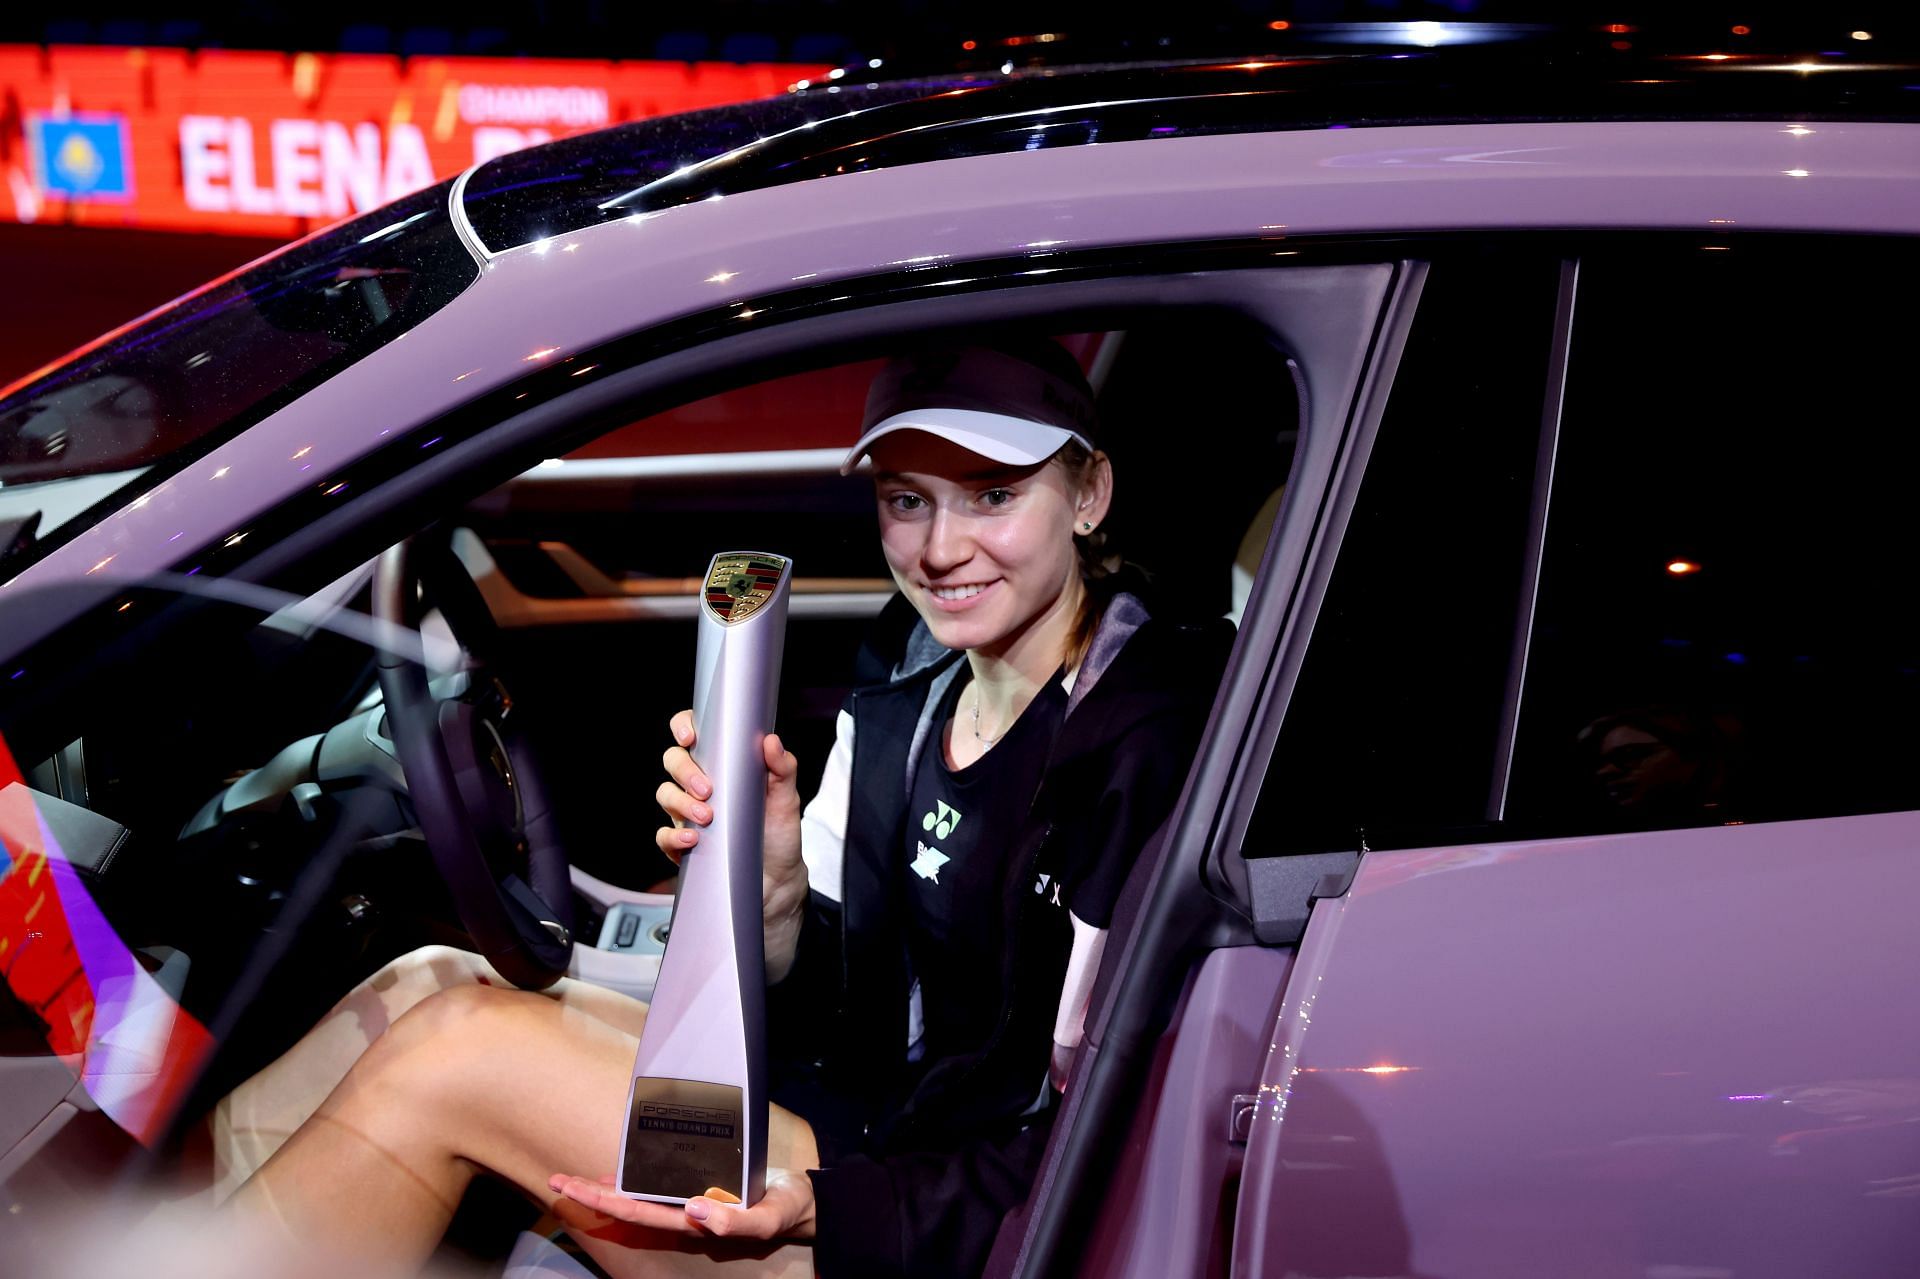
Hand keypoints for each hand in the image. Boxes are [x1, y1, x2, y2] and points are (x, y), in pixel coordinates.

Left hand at [546, 1169, 817, 1241]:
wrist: (803, 1204)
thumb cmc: (786, 1209)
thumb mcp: (767, 1218)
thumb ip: (735, 1222)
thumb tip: (695, 1210)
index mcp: (694, 1222)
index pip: (639, 1211)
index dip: (605, 1199)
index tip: (574, 1186)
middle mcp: (685, 1213)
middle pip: (629, 1205)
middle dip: (591, 1193)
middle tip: (556, 1179)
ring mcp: (690, 1202)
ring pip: (639, 1196)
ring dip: (606, 1187)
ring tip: (574, 1177)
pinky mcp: (701, 1186)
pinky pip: (659, 1184)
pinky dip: (635, 1177)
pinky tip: (621, 1170)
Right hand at [655, 711, 808, 975]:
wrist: (776, 881)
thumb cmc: (778, 834)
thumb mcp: (787, 799)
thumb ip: (783, 768)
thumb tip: (771, 742)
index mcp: (723, 766)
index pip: (695, 735)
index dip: (685, 726)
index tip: (691, 736)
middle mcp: (701, 786)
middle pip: (674, 761)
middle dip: (685, 771)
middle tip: (708, 789)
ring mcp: (688, 814)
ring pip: (665, 794)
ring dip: (681, 802)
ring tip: (707, 817)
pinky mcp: (683, 844)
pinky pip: (664, 835)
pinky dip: (674, 835)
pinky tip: (692, 839)